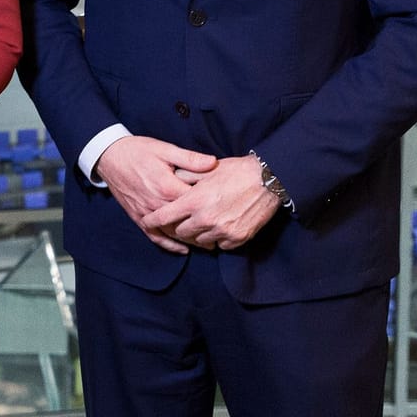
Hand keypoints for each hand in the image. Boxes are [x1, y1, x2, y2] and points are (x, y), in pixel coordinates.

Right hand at [93, 135, 219, 253]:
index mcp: (167, 186)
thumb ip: (190, 158)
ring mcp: (147, 213)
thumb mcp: (165, 149)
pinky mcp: (138, 217)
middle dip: (205, 228)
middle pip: (187, 222)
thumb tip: (213, 162)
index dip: (213, 205)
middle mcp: (157, 204)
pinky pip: (155, 236)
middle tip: (223, 231)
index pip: (196, 202)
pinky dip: (170, 245)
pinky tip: (183, 249)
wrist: (109, 156)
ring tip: (209, 243)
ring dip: (191, 240)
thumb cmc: (138, 150)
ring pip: (173, 232)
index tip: (227, 207)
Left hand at [140, 155, 279, 250]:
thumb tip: (168, 183)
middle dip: (180, 226)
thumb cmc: (236, 171)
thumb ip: (184, 179)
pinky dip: (219, 238)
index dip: (153, 220)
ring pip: (200, 241)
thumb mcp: (206, 171)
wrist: (268, 180)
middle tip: (185, 218)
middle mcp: (205, 219)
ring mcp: (222, 231)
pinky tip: (222, 226)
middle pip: (181, 232)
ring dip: (200, 233)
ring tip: (205, 221)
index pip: (163, 217)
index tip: (148, 221)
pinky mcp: (237, 238)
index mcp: (194, 201)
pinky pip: (220, 245)